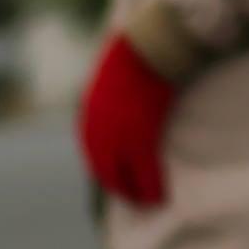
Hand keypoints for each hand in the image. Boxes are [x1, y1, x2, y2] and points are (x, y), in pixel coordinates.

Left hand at [76, 33, 176, 207]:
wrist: (147, 46)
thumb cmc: (131, 57)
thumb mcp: (106, 83)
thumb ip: (104, 106)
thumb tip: (111, 119)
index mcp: (89, 119)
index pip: (94, 158)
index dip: (107, 175)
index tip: (117, 185)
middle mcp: (98, 132)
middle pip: (105, 172)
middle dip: (119, 189)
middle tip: (133, 200)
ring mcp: (119, 135)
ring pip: (125, 177)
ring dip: (135, 193)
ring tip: (147, 201)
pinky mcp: (141, 136)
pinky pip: (145, 171)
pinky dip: (151, 187)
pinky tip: (158, 196)